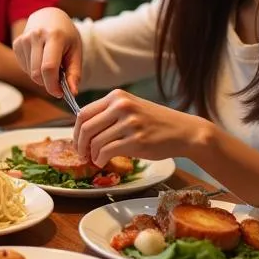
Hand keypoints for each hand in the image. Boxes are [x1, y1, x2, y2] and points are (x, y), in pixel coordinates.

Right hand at [12, 7, 81, 97]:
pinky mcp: (16, 44)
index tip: (59, 93)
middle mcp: (36, 36)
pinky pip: (25, 67)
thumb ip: (74, 72)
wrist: (49, 16)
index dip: (53, 85)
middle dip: (48, 83)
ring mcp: (23, 39)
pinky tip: (41, 59)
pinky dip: (34, 70)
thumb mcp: (76, 50)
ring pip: (30, 73)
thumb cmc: (65, 35)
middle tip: (58, 81)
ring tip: (51, 64)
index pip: (48, 67)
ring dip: (41, 76)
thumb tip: (72, 92)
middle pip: (37, 73)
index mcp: (54, 36)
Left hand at [73, 90, 202, 167]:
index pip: (83, 112)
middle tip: (81, 154)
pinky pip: (107, 152)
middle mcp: (122, 107)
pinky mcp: (136, 141)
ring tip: (95, 159)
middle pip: (85, 128)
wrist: (184, 131)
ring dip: (91, 154)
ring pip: (95, 142)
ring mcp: (129, 123)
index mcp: (117, 97)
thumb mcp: (131, 108)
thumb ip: (109, 113)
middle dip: (79, 144)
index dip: (75, 130)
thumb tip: (83, 129)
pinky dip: (100, 160)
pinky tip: (103, 162)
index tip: (76, 141)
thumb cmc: (156, 122)